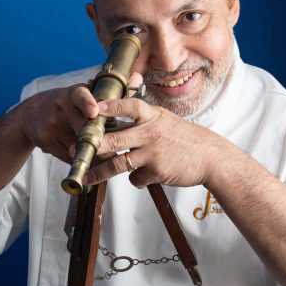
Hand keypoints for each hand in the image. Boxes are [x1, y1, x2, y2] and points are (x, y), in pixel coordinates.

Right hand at [18, 72, 144, 163]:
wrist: (30, 114)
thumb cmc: (67, 104)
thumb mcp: (84, 93)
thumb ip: (113, 89)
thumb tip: (138, 76)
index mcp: (74, 93)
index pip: (80, 95)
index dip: (88, 103)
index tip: (93, 111)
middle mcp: (61, 107)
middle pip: (85, 128)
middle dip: (104, 140)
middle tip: (121, 148)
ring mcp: (52, 125)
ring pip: (79, 145)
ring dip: (96, 155)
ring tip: (109, 160)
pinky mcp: (46, 141)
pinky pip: (69, 156)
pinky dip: (81, 161)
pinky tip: (90, 164)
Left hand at [83, 96, 226, 188]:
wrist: (210, 158)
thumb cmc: (183, 138)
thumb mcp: (165, 119)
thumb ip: (143, 116)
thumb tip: (115, 111)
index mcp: (153, 116)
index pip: (130, 106)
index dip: (111, 106)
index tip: (94, 108)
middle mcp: (151, 133)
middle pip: (115, 138)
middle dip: (93, 145)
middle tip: (75, 149)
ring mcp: (153, 153)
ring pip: (118, 164)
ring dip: (100, 173)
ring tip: (86, 178)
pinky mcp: (157, 172)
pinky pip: (135, 178)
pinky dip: (135, 179)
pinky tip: (143, 176)